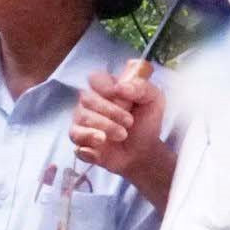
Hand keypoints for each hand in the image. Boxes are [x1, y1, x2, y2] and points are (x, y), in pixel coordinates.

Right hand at [71, 62, 170, 205]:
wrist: (144, 151)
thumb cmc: (145, 122)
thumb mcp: (154, 100)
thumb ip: (142, 87)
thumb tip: (120, 87)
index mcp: (106, 88)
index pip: (95, 79)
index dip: (105, 86)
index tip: (119, 95)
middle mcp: (90, 103)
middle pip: (87, 99)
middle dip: (110, 111)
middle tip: (129, 122)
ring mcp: (82, 123)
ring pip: (81, 119)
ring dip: (104, 127)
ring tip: (122, 135)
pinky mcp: (80, 142)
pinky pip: (76, 141)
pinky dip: (87, 145)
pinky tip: (99, 149)